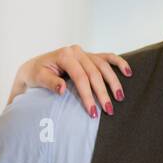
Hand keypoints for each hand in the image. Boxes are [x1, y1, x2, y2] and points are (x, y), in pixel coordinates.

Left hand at [8, 45, 132, 116]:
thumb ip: (50, 82)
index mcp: (65, 55)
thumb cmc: (35, 74)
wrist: (34, 67)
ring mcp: (84, 52)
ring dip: (113, 82)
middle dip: (102, 93)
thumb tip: (62, 89)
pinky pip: (107, 57)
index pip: (80, 77)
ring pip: (103, 66)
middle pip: (94, 73)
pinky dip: (118, 63)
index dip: (88, 95)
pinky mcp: (89, 56)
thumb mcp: (38, 78)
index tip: (93, 112)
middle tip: (109, 110)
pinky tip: (128, 72)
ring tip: (119, 98)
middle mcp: (76, 51)